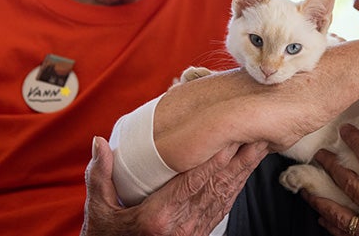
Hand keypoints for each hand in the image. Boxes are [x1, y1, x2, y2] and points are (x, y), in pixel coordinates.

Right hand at [81, 137, 266, 235]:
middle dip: (240, 159)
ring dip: (244, 170)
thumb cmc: (106, 235)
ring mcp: (193, 232)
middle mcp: (181, 226)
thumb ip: (100, 174)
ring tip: (260, 145)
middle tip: (257, 133)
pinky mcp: (199, 233)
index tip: (231, 137)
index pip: (193, 182)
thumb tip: (99, 142)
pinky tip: (246, 170)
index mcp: (158, 217)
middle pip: (217, 186)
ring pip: (225, 196)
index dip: (215, 159)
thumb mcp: (98, 208)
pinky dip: (237, 186)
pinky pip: (223, 207)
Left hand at [302, 124, 358, 235]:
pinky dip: (331, 226)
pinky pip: (346, 235)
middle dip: (331, 166)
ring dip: (320, 198)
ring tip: (307, 188)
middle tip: (320, 154)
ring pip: (339, 213)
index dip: (357, 143)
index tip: (346, 131)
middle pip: (348, 183)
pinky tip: (323, 218)